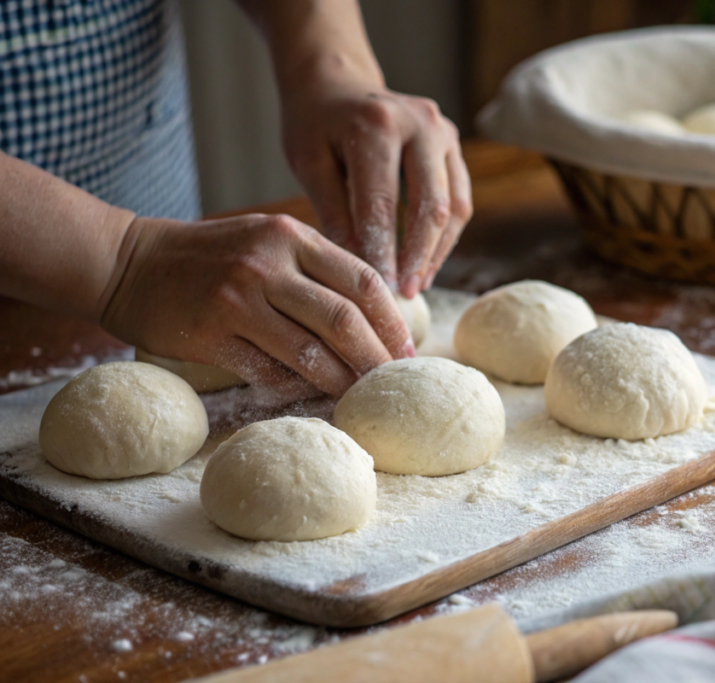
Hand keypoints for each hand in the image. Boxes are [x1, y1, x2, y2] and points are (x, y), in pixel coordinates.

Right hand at [100, 213, 414, 398]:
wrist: (126, 263)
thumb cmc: (208, 257)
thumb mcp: (265, 240)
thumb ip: (314, 267)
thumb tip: (372, 315)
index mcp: (290, 237)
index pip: (361, 280)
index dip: (392, 321)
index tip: (407, 351)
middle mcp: (267, 264)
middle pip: (343, 320)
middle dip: (375, 358)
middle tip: (389, 383)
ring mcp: (238, 300)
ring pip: (309, 352)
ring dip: (339, 380)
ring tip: (355, 396)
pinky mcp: (211, 334)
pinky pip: (268, 372)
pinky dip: (294, 388)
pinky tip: (307, 394)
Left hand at [279, 69, 472, 297]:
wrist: (337, 81)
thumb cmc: (315, 124)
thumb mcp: (309, 162)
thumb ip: (334, 211)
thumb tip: (359, 266)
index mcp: (377, 124)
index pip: (383, 203)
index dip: (382, 251)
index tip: (378, 290)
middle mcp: (420, 123)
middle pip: (430, 206)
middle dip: (418, 257)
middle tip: (405, 294)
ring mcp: (444, 132)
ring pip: (454, 206)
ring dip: (437, 251)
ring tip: (417, 285)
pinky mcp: (454, 145)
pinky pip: (459, 199)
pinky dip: (444, 236)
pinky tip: (425, 263)